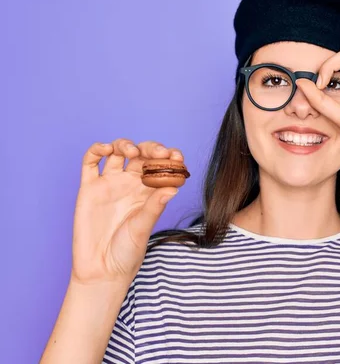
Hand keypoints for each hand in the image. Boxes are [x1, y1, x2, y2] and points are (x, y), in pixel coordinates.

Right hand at [70, 139, 182, 285]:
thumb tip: (173, 187)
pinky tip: (106, 149)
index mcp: (149, 192)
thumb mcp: (144, 228)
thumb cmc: (127, 252)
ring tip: (132, 153)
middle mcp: (130, 184)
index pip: (161, 167)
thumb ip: (155, 207)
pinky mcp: (89, 188)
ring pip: (117, 152)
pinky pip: (90, 162)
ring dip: (126, 145)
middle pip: (142, 155)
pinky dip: (97, 149)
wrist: (101, 269)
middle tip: (159, 153)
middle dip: (152, 149)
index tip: (177, 157)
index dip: (169, 158)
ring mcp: (110, 184)